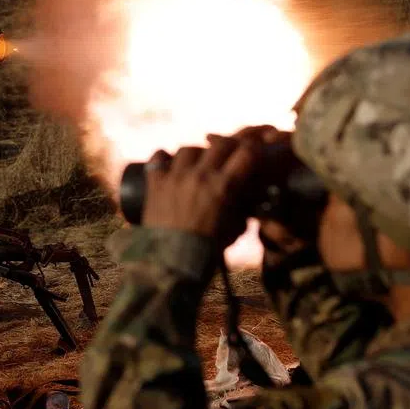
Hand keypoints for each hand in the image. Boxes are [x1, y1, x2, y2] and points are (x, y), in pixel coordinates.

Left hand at [139, 134, 258, 246]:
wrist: (169, 264)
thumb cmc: (205, 252)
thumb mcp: (233, 231)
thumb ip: (241, 213)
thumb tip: (248, 201)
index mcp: (223, 188)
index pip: (247, 153)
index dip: (254, 149)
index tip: (253, 153)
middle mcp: (200, 177)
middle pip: (220, 144)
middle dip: (229, 146)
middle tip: (229, 154)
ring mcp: (175, 178)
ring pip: (189, 148)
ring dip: (198, 152)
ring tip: (198, 163)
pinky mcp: (155, 184)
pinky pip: (158, 158)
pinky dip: (164, 157)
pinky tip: (168, 163)